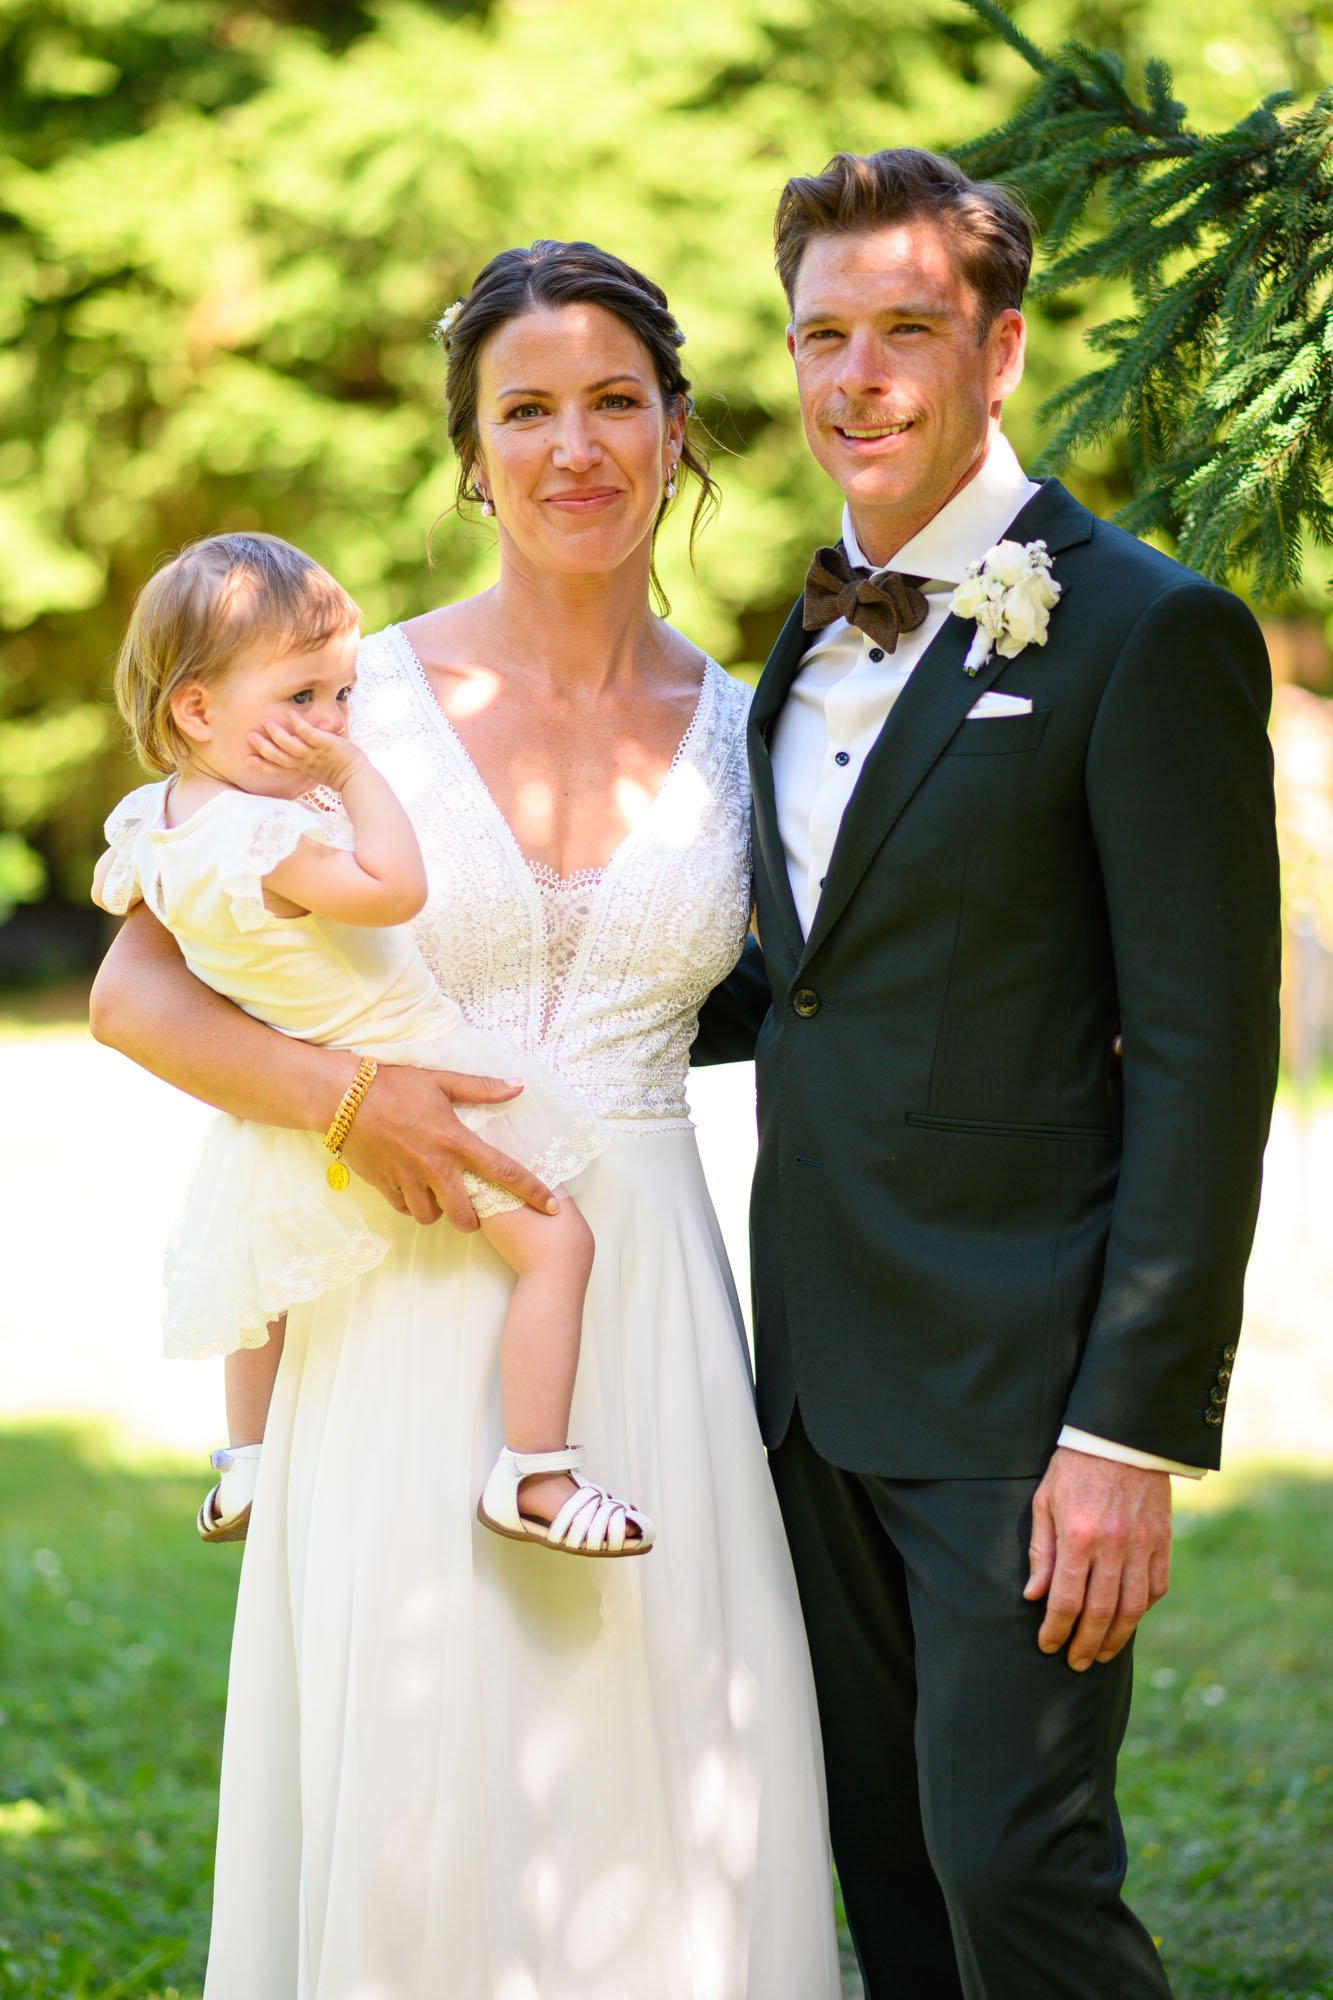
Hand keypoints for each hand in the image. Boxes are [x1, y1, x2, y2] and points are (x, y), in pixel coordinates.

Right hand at [247, 712, 366, 792]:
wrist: (358, 776)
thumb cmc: (339, 771)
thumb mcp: (318, 768)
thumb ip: (306, 760)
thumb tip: (296, 749)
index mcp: (302, 769)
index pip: (278, 768)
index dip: (263, 765)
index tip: (247, 760)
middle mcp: (305, 762)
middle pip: (280, 757)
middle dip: (264, 748)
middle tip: (250, 737)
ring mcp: (315, 754)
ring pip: (291, 745)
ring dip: (278, 734)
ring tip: (267, 722)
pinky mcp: (326, 745)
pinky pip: (310, 734)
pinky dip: (300, 725)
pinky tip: (291, 714)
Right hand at [338, 1062, 557, 1228]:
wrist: (343, 1097)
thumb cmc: (394, 1085)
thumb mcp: (441, 1080)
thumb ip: (481, 1089)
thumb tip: (519, 1085)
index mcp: (455, 1141)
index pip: (504, 1172)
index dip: (532, 1192)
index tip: (552, 1207)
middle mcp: (435, 1167)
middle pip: (466, 1216)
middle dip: (474, 1219)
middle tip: (472, 1207)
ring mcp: (408, 1180)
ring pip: (432, 1217)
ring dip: (439, 1211)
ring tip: (438, 1195)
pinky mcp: (385, 1185)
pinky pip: (405, 1209)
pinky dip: (411, 1204)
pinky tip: (412, 1188)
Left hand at [1023, 1447, 1171, 1670]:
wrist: (1122, 1437)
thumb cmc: (1074, 1467)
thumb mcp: (1045, 1501)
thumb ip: (1042, 1551)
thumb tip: (1034, 1596)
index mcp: (1078, 1536)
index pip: (1066, 1599)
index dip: (1056, 1629)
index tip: (1047, 1646)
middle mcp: (1112, 1546)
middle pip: (1101, 1612)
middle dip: (1085, 1644)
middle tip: (1074, 1663)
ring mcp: (1142, 1546)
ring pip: (1132, 1609)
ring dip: (1116, 1638)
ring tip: (1100, 1654)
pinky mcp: (1162, 1542)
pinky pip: (1156, 1588)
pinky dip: (1142, 1611)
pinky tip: (1127, 1622)